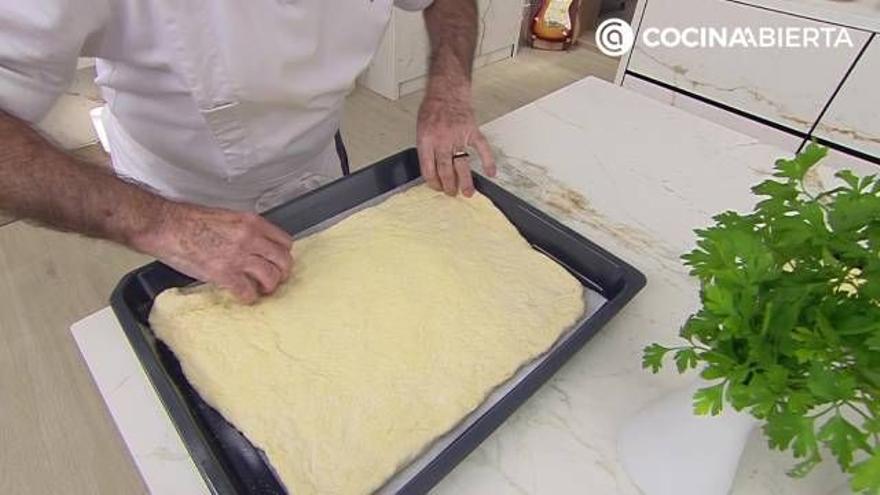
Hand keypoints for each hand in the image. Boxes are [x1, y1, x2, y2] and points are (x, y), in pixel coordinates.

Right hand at [136, 202, 293, 303]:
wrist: (165, 225)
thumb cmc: (188, 220)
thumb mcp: (226, 217)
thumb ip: (244, 231)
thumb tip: (253, 246)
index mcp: (251, 222)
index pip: (284, 241)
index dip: (283, 255)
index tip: (278, 262)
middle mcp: (249, 237)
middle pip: (283, 260)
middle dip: (281, 273)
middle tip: (274, 279)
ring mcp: (238, 256)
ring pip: (271, 277)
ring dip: (268, 287)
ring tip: (260, 289)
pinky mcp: (224, 273)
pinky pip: (247, 291)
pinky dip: (247, 297)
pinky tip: (243, 296)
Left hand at [417, 87, 495, 196]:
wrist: (447, 90)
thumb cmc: (433, 108)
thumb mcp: (420, 129)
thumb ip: (426, 149)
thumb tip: (431, 170)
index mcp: (426, 140)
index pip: (428, 168)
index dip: (433, 182)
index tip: (437, 187)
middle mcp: (442, 140)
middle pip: (445, 169)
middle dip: (448, 185)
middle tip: (452, 193)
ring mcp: (458, 136)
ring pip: (461, 164)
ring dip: (465, 181)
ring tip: (468, 193)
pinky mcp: (472, 132)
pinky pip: (482, 149)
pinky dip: (488, 161)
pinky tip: (491, 173)